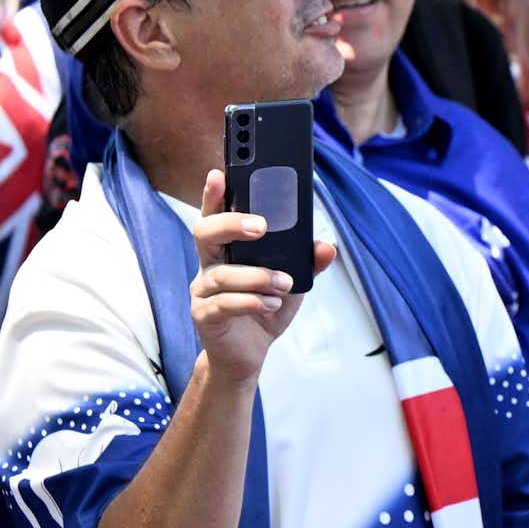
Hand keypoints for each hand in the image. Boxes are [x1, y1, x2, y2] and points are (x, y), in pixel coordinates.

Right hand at [189, 169, 335, 380]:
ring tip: (283, 284)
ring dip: (257, 276)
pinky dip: (251, 302)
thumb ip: (308, 262)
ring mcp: (203, 290)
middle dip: (232, 224)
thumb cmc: (266, 307)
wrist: (249, 354)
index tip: (220, 173)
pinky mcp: (204, 316)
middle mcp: (209, 264)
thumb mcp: (294, 282)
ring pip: (221, 273)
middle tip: (261, 226)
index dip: (214, 194)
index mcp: (227, 249)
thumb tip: (326, 246)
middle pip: (205, 233)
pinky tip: (270, 304)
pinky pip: (223, 304)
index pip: (216, 214)